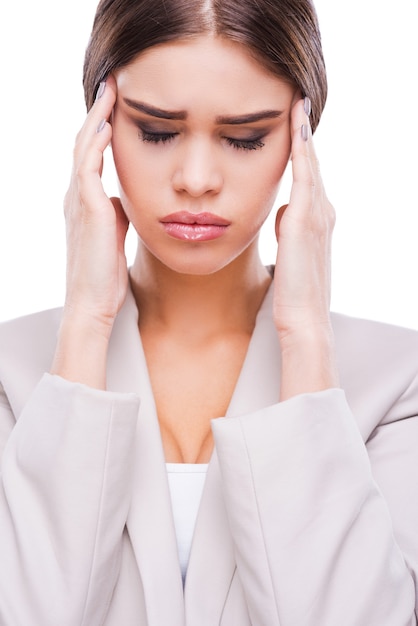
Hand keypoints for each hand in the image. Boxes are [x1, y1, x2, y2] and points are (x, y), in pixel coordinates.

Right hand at [63, 75, 128, 332]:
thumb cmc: (105, 273)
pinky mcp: (86, 208)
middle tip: (114, 84)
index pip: (91, 155)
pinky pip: (89, 165)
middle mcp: (77, 195)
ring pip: (84, 146)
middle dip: (99, 113)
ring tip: (112, 90)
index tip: (119, 106)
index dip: (103, 128)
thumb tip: (129, 199)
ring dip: (98, 117)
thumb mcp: (115, 234)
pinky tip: (110, 123)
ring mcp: (78, 200)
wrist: (93, 302)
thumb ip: (120, 212)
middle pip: (84, 142)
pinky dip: (98, 142)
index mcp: (85, 201)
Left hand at [273, 97, 338, 398]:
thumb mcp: (290, 256)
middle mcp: (322, 214)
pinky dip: (301, 149)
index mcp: (317, 223)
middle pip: (312, 167)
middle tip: (298, 102)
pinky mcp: (307, 219)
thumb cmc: (293, 295)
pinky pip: (305, 174)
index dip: (302, 152)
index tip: (293, 125)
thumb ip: (288, 231)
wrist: (304, 320)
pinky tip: (294, 126)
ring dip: (303, 134)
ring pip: (310, 166)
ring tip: (296, 104)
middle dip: (304, 135)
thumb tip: (281, 213)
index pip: (308, 180)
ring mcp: (318, 215)